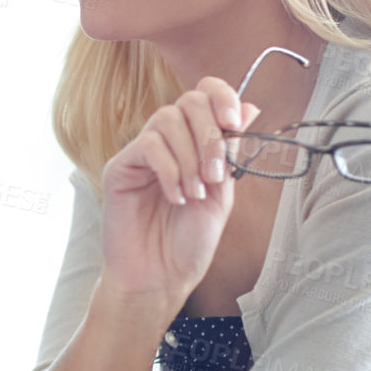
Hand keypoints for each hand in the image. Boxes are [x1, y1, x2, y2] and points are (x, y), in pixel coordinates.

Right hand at [100, 77, 259, 302]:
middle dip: (209, 134)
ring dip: (190, 157)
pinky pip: (148, 145)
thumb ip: (231, 150)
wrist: (161, 277)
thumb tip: (250, 106)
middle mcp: (167, 143)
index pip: (204, 94)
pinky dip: (169, 170)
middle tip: (214, 175)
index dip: (222, 97)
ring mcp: (141, 154)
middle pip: (188, 101)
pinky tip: (176, 197)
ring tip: (195, 193)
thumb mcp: (223, 193)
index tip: (235, 123)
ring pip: (167, 119)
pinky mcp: (120, 167)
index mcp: (194, 143)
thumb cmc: (189, 241)